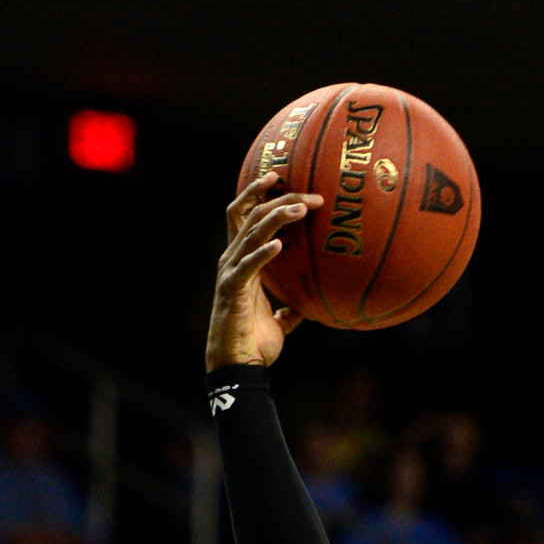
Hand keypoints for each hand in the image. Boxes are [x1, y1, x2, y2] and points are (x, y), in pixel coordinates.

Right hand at [204, 174, 322, 371]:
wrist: (239, 366)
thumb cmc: (255, 343)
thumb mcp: (279, 323)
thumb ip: (290, 310)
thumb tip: (308, 309)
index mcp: (241, 260)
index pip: (244, 215)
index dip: (258, 192)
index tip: (282, 178)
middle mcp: (232, 258)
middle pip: (251, 214)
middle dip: (280, 199)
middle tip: (311, 197)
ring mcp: (231, 271)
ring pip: (251, 232)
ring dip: (277, 217)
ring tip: (301, 210)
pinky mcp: (233, 289)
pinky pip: (249, 266)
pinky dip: (264, 253)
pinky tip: (282, 245)